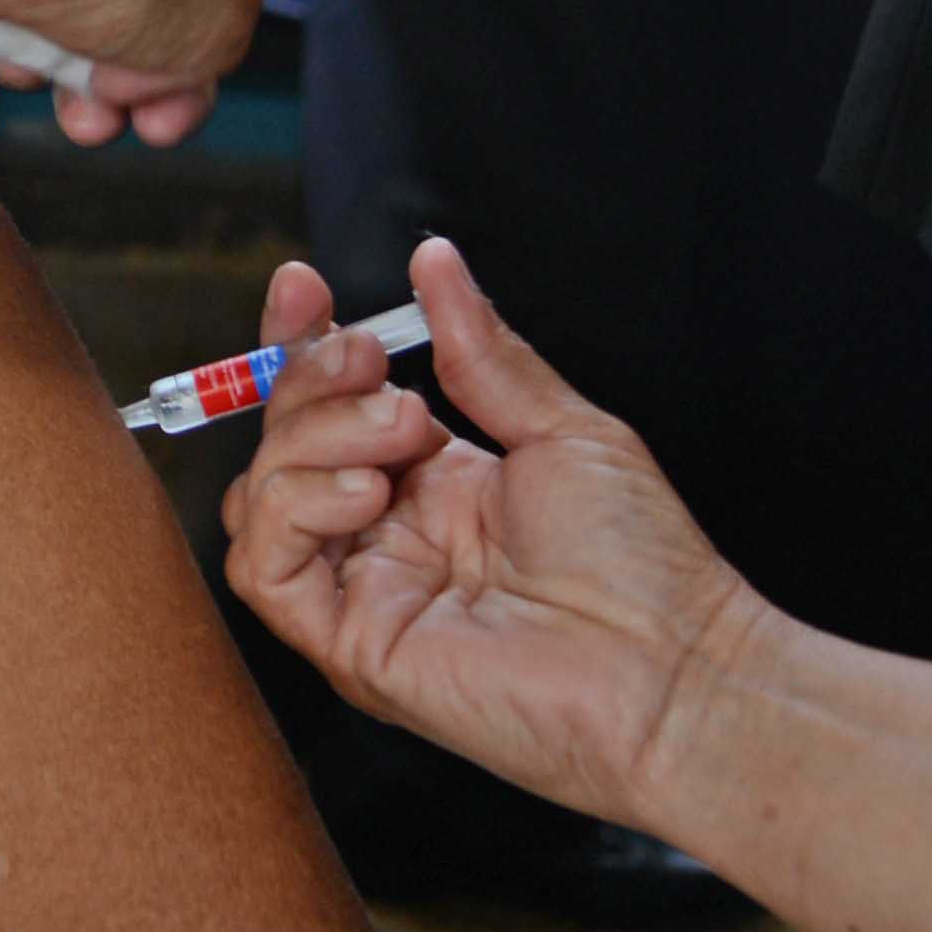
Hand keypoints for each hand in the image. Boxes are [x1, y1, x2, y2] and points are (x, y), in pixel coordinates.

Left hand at [0, 0, 255, 146]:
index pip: (191, 22)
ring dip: (27, 67)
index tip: (156, 126)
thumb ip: (203, 56)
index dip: (178, 90)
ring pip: (27, 48)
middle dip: (95, 103)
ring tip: (26, 48)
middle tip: (88, 120)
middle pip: (103, 50)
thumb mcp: (220, 27)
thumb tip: (131, 73)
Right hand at [216, 242, 777, 835]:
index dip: (301, 344)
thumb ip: (482, 352)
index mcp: (431, 484)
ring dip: (310, 439)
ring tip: (401, 434)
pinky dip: (296, 510)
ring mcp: (364, 592)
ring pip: (260, 497)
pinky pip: (263, 571)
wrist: (671, 668)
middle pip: (284, 440)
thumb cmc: (642, 566)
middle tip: (379, 366)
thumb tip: (436, 263)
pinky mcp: (349, 645)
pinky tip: (367, 494)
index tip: (304, 287)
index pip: (330, 407)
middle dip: (312, 380)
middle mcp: (386, 537)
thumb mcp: (561, 427)